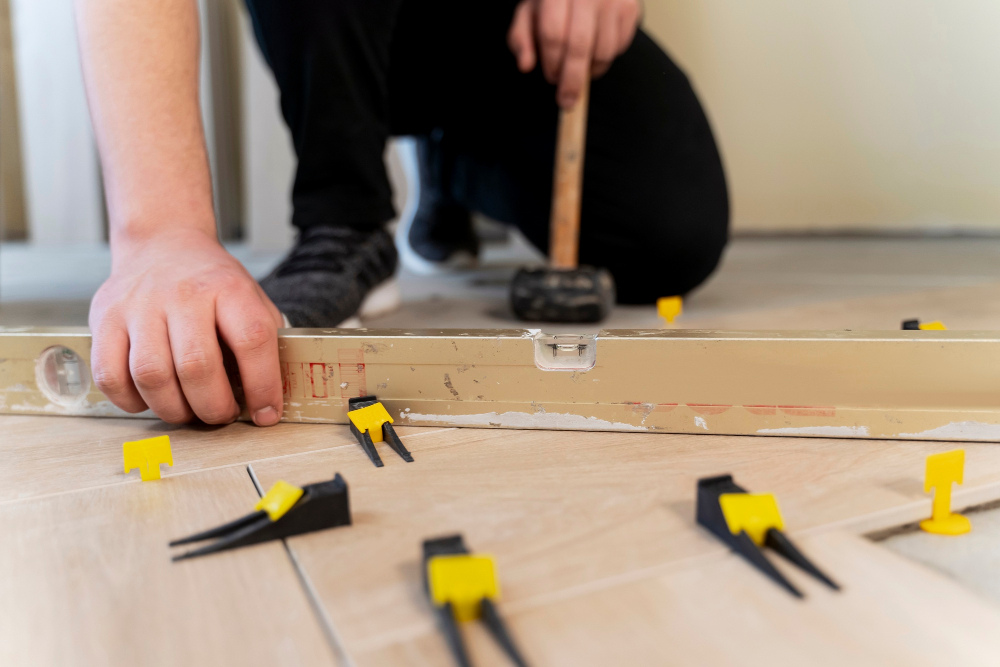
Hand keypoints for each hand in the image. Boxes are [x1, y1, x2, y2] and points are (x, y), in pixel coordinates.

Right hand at [89, 229, 284, 425]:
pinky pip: (109, 376)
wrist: (162, 242)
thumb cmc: (212, 283)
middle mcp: (183, 294)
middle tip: (221, 415)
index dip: (262, 386)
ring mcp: (139, 305)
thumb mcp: (251, 297)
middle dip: (213, 407)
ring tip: (188, 410)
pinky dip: (131, 401)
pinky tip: (150, 399)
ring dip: (173, 409)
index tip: (266, 413)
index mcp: (228, 288)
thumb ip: (265, 339)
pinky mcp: (103, 319)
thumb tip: (271, 396)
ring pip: (151, 376)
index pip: (252, 340)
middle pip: (196, 366)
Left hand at [508, 0, 640, 107]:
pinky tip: (595, 49)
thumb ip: (521, 38)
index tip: (552, 79)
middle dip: (572, 80)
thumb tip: (525, 66)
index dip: (552, 63)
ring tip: (580, 67)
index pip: (554, 35)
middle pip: (580, 47)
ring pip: (603, 51)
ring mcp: (613, 0)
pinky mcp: (630, 8)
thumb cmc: (554, 1)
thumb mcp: (530, 13)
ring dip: (591, 71)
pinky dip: (607, 58)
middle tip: (567, 101)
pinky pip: (620, 47)